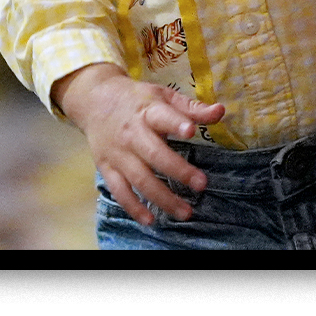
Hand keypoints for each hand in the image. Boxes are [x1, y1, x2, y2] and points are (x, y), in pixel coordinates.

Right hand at [54, 63, 226, 224]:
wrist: (95, 100)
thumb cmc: (137, 100)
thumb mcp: (163, 96)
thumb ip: (192, 108)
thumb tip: (220, 111)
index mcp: (147, 111)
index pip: (162, 117)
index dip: (176, 123)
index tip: (191, 131)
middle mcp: (132, 133)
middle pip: (154, 154)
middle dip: (178, 170)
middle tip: (201, 184)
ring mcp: (118, 153)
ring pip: (140, 178)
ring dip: (162, 197)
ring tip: (185, 211)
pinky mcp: (107, 168)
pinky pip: (120, 191)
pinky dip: (134, 207)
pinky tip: (151, 220)